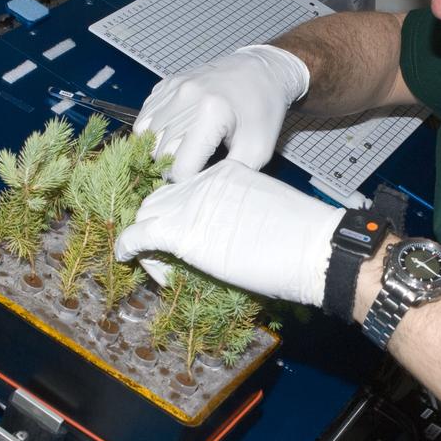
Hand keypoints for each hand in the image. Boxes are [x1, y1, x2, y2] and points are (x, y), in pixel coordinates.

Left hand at [114, 160, 342, 305]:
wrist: (315, 248)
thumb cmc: (304, 239)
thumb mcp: (265, 211)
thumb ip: (237, 215)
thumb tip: (225, 236)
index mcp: (226, 173)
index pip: (183, 188)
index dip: (175, 212)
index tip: (181, 239)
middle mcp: (203, 181)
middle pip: (159, 197)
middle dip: (154, 225)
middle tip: (164, 257)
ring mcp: (190, 204)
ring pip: (147, 216)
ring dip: (146, 242)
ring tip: (160, 267)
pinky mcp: (181, 230)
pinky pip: (138, 234)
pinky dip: (127, 244)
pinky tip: (125, 255)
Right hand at [133, 44, 309, 181]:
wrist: (262, 70)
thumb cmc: (263, 111)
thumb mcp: (258, 150)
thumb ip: (228, 174)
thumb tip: (200, 191)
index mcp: (211, 114)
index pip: (180, 167)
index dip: (187, 182)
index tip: (198, 181)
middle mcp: (186, 98)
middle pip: (160, 153)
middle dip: (172, 168)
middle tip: (192, 169)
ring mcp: (173, 88)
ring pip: (147, 135)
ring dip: (159, 151)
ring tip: (180, 154)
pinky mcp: (167, 84)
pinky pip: (145, 116)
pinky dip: (152, 132)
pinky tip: (171, 136)